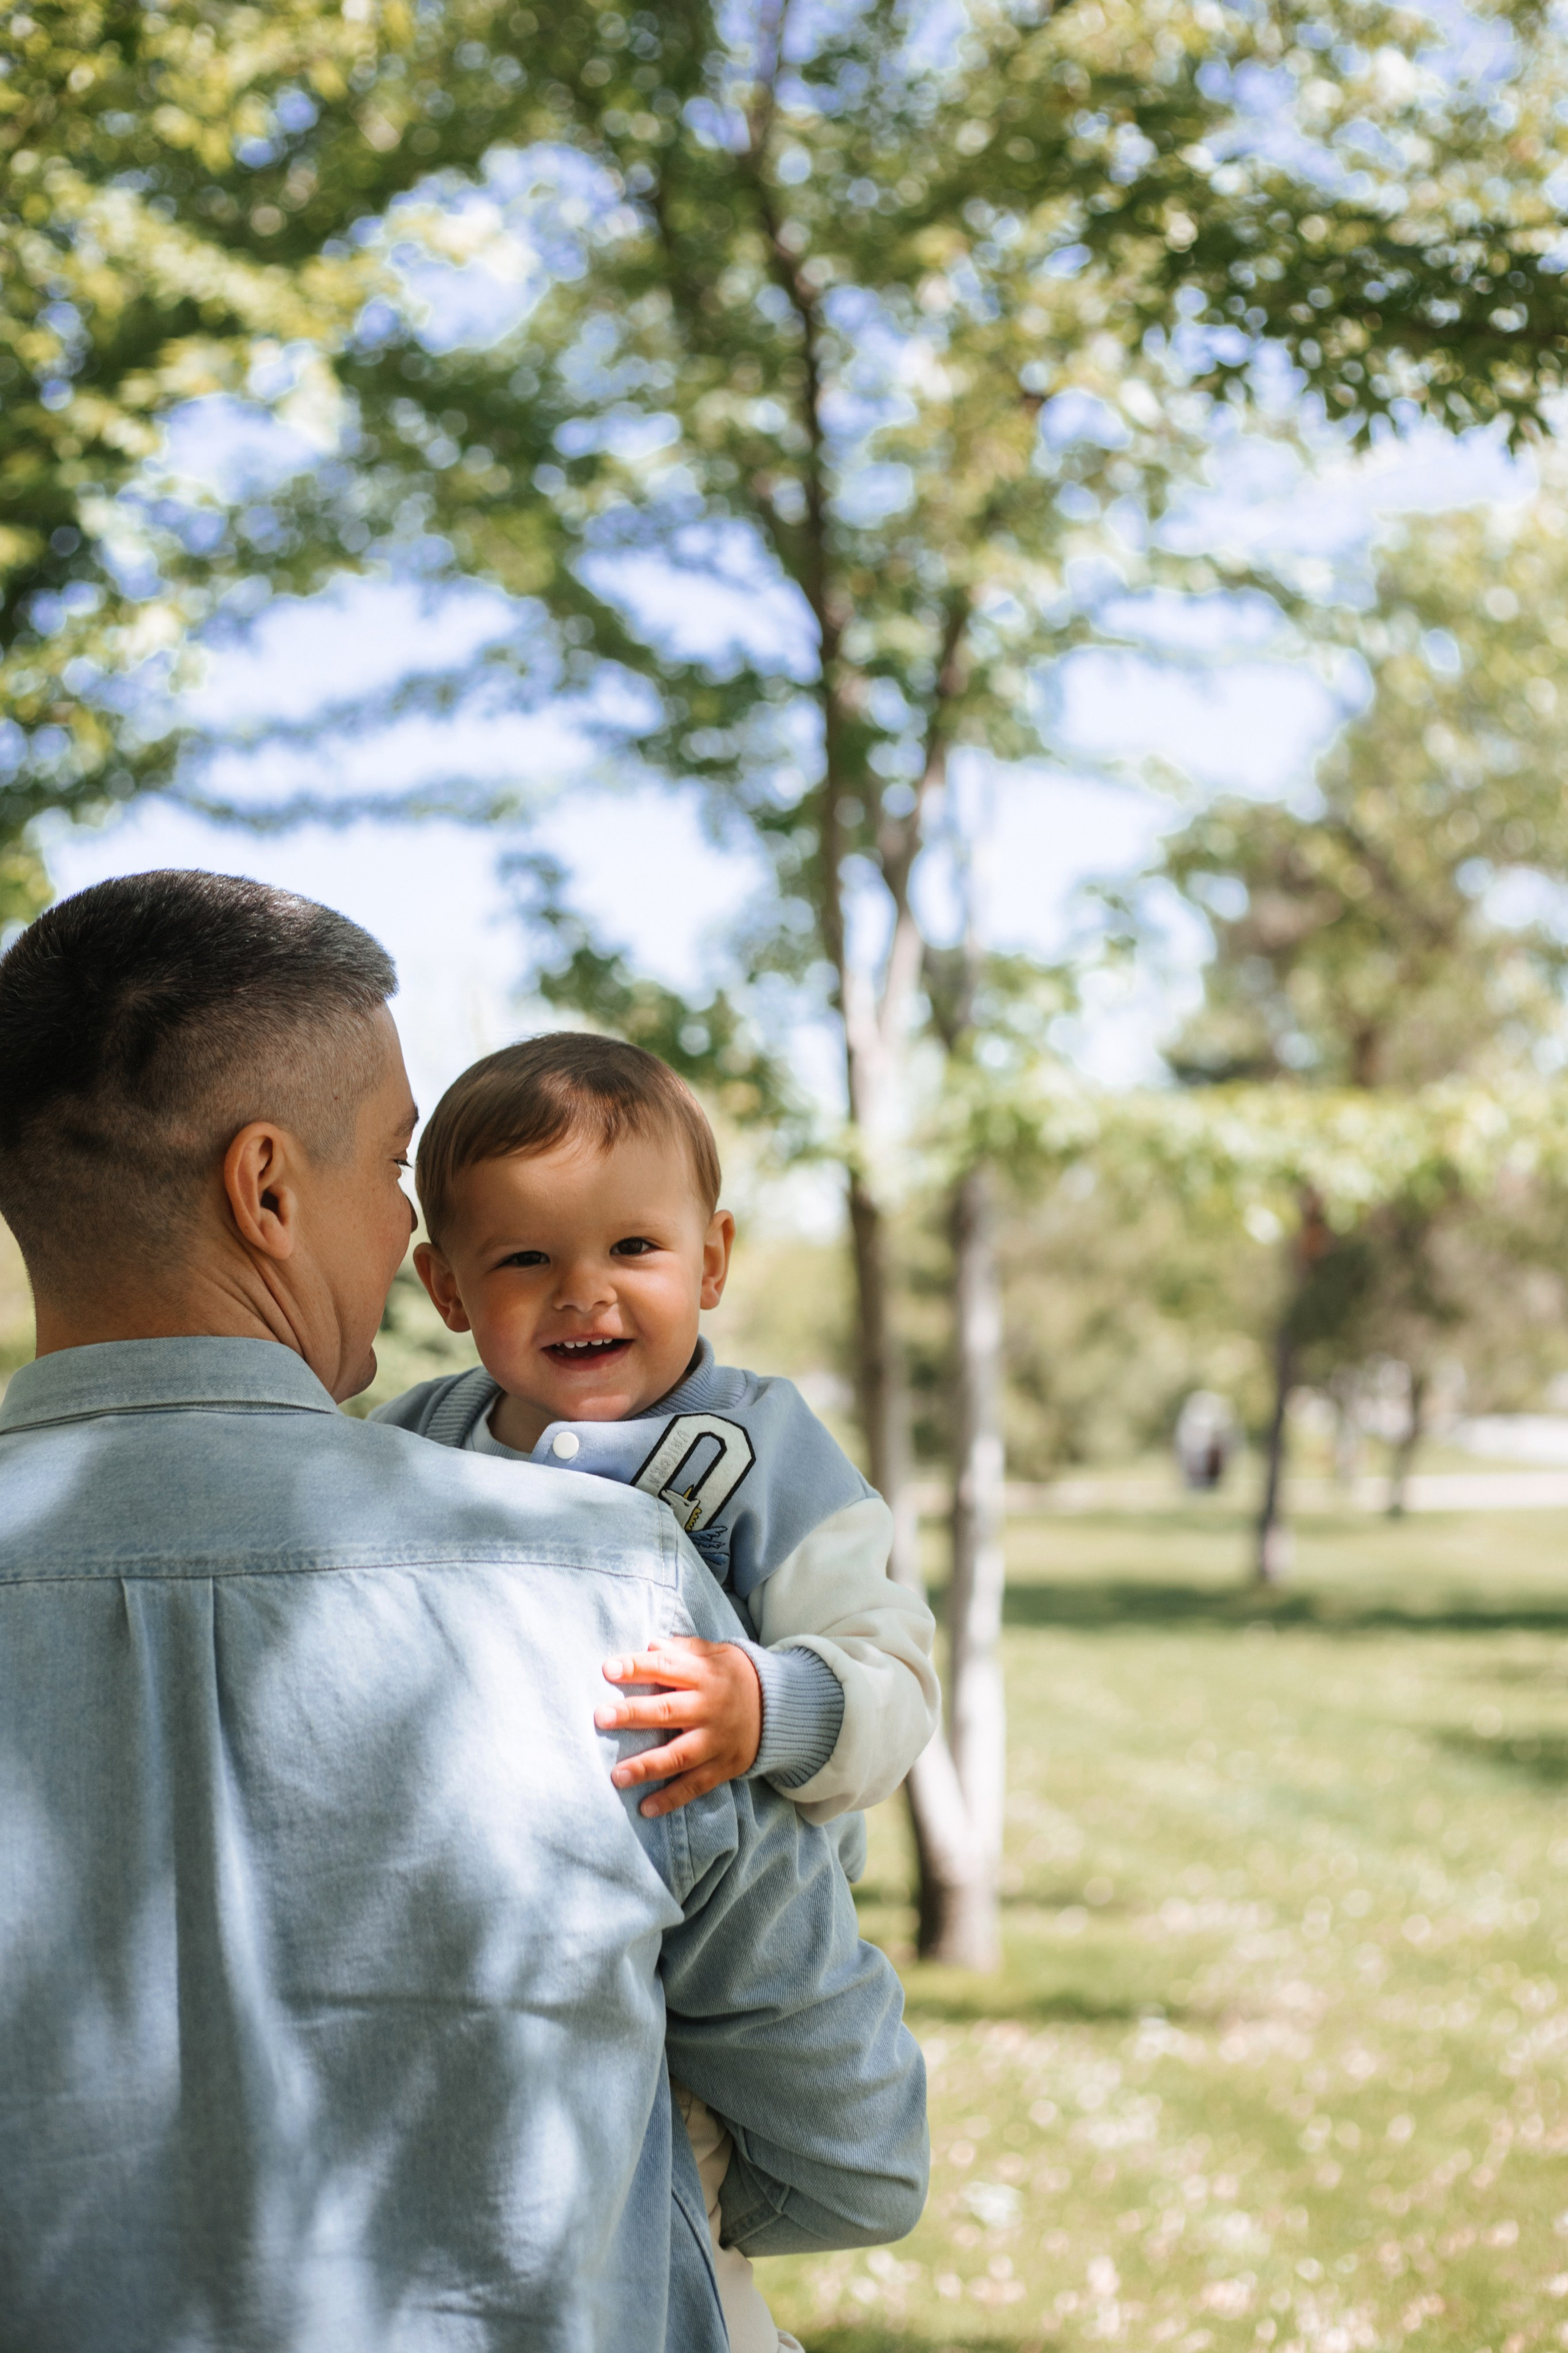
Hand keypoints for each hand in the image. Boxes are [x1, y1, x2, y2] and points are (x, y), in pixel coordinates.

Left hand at [595, 1635, 762, 1816]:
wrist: (780, 1709)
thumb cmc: (734, 1677)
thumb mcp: (716, 1654)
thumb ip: (684, 1650)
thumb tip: (650, 1645)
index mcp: (704, 1675)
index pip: (666, 1668)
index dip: (637, 1668)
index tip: (608, 1669)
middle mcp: (710, 1707)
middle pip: (669, 1711)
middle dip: (634, 1714)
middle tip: (602, 1716)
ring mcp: (716, 1740)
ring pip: (680, 1755)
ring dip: (648, 1765)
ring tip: (617, 1775)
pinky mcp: (724, 1767)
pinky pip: (696, 1785)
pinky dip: (672, 1798)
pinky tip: (646, 1808)